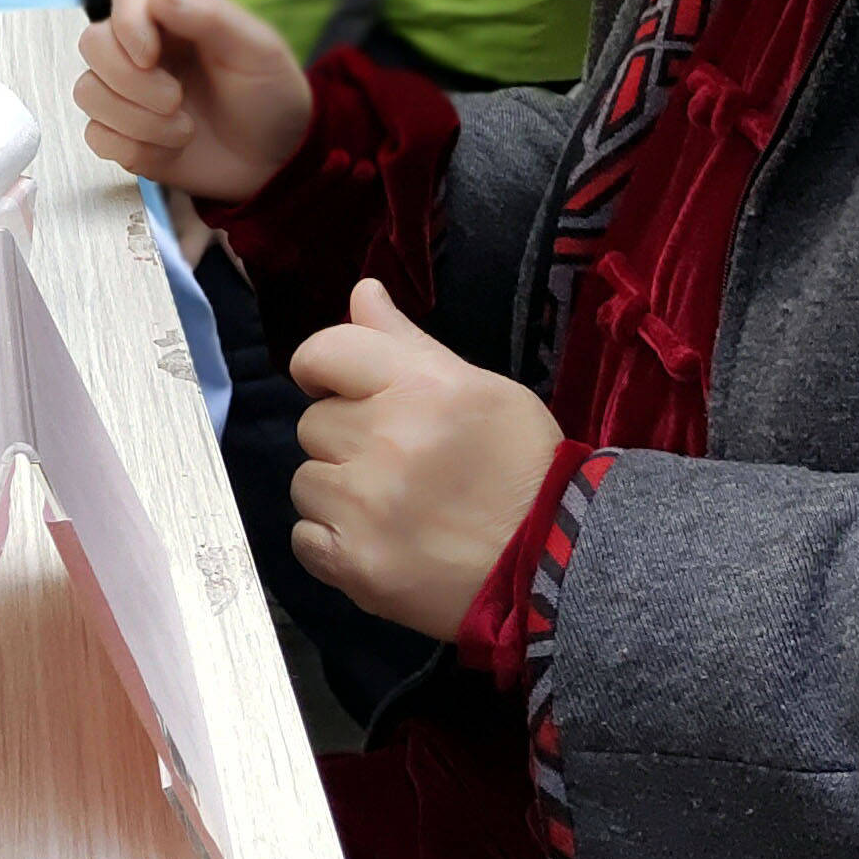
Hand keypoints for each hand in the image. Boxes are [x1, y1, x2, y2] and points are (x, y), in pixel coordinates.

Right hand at [74, 0, 312, 202]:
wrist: (276, 159)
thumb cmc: (271, 96)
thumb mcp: (258, 50)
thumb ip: (209, 17)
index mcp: (175, 17)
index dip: (127, 25)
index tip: (150, 57)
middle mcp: (143, 50)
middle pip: (93, 43)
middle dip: (129, 80)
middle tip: (175, 100)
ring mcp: (128, 93)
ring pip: (88, 93)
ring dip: (137, 120)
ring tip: (184, 131)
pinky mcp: (122, 134)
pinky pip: (97, 137)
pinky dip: (134, 148)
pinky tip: (170, 150)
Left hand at [286, 279, 564, 638]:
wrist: (555, 565)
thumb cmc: (521, 468)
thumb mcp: (481, 389)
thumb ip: (408, 342)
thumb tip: (361, 293)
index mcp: (421, 388)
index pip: (323, 352)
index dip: (322, 369)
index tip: (340, 389)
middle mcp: (386, 440)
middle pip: (314, 422)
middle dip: (347, 438)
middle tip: (399, 461)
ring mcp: (365, 506)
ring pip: (306, 480)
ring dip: (339, 491)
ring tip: (396, 506)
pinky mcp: (353, 562)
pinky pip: (304, 537)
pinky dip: (334, 542)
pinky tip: (381, 541)